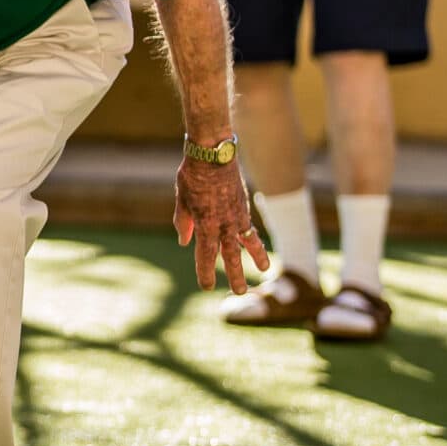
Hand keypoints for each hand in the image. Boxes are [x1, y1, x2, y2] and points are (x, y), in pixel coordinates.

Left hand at [173, 157, 268, 293]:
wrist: (213, 153)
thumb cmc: (193, 175)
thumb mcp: (182, 199)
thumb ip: (184, 222)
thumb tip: (184, 242)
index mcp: (205, 224)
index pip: (205, 255)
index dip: (206, 272)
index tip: (207, 287)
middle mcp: (224, 223)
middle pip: (231, 256)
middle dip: (235, 275)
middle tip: (240, 293)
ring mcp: (237, 215)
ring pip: (248, 243)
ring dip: (256, 258)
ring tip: (264, 272)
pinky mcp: (244, 206)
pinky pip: (250, 227)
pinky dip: (254, 238)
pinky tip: (257, 246)